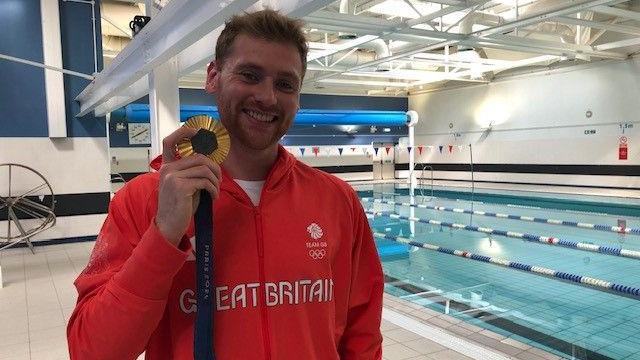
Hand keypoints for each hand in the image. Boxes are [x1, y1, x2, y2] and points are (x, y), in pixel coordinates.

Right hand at [155, 127, 221, 245]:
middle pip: (199, 157)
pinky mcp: (180, 187)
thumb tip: (210, 161)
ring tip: (215, 190)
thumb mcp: (184, 185)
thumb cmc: (180, 206)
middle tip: (218, 181)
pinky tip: (213, 197)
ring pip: (204, 169)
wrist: (169, 225)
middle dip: (215, 168)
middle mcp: (167, 169)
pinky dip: (214, 189)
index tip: (199, 132)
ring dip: (215, 181)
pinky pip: (205, 181)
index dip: (184, 132)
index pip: (170, 141)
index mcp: (166, 166)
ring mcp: (172, 177)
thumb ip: (191, 171)